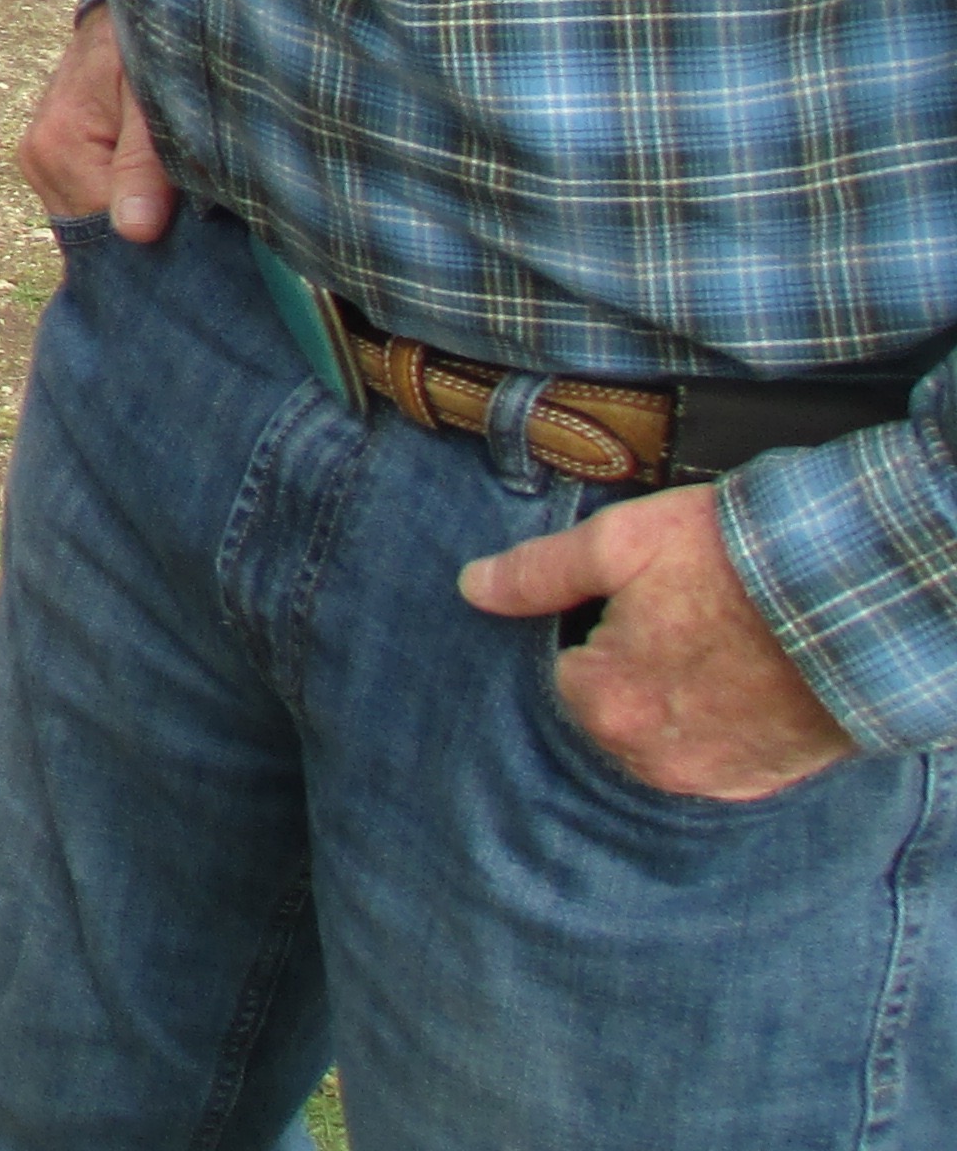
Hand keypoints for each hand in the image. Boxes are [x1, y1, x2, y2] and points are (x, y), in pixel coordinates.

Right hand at [18, 1, 175, 239]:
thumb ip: (145, 163)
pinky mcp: (54, 158)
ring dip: (134, 215)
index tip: (201, 231)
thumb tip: (136, 233)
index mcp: (56, 149)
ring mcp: (42, 161)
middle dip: (144, 228)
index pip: (106, 230)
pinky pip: (90, 200)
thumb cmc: (141, 44)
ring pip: (92, 218)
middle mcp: (38, 160)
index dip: (157, 237)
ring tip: (178, 196)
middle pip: (93, 230)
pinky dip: (122, 201)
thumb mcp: (151, 97)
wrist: (120, 9)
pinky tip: (154, 189)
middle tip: (195, 214)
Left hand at [461, 484, 856, 798]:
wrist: (854, 602)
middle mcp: (646, 757)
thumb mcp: (621, 543)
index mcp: (601, 703)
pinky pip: (709, 760)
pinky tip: (738, 686)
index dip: (593, 631)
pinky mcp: (756, 783)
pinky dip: (715, 729)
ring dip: (670, 702)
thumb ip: (539, 573)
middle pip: (607, 709)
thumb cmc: (734, 564)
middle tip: (678, 623)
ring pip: (655, 738)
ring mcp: (706, 778)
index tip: (633, 604)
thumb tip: (473, 587)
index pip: (563, 671)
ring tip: (711, 651)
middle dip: (629, 670)